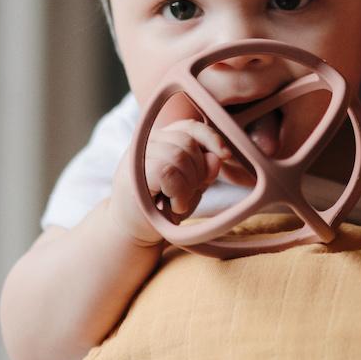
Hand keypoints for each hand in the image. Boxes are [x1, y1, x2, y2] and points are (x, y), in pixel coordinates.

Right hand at [107, 119, 234, 244]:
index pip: (190, 127)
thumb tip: (218, 156)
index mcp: (162, 139)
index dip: (211, 137)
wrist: (135, 232)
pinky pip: (168, 172)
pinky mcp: (134, 172)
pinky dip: (179, 193)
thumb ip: (205, 170)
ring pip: (179, 156)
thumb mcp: (191, 186)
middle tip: (188, 193)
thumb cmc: (163, 207)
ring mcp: (138, 155)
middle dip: (198, 171)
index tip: (226, 155)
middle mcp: (148, 141)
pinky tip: (174, 206)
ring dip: (188, 185)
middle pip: (188, 142)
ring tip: (179, 201)